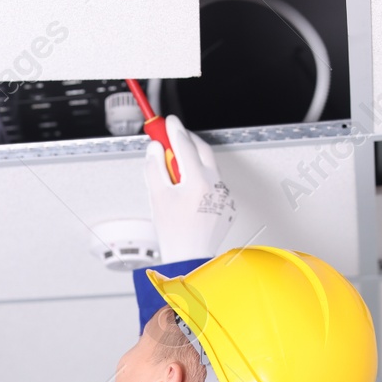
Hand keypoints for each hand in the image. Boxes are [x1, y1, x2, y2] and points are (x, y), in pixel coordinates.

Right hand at [143, 114, 235, 261]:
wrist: (189, 258)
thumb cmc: (174, 233)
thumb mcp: (157, 196)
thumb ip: (155, 168)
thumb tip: (155, 149)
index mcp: (197, 181)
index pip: (184, 146)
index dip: (174, 131)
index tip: (167, 122)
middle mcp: (215, 185)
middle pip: (202, 150)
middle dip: (187, 140)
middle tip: (173, 137)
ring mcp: (223, 194)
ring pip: (210, 167)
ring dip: (194, 161)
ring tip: (177, 169)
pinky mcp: (227, 204)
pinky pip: (214, 183)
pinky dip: (202, 179)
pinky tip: (189, 189)